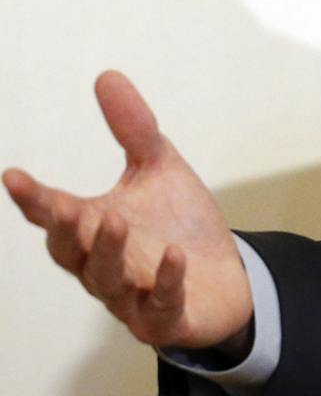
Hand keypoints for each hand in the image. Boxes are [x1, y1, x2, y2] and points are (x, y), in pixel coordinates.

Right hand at [4, 71, 253, 353]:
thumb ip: (134, 130)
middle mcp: (103, 266)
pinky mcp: (166, 319)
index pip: (54, 214)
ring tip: (113, 221)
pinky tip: (174, 259)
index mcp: (93, 229)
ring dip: (108, 253)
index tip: (14, 176)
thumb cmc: (179, 226)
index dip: (33, 199)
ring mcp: (132, 297)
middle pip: (71, 252)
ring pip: (108, 281)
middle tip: (64, 206)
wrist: (224, 278)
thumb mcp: (160, 169)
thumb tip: (106, 76)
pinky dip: (167, 283)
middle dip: (66, 229)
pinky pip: (162, 306)